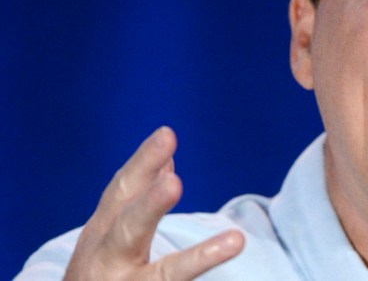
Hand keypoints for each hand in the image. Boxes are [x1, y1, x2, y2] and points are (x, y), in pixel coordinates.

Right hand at [63, 126, 244, 279]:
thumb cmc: (98, 272)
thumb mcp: (108, 235)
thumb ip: (136, 201)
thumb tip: (167, 162)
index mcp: (101, 234)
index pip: (122, 192)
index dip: (142, 163)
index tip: (167, 134)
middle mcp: (107, 260)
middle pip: (129, 229)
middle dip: (150, 205)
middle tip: (175, 182)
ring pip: (163, 275)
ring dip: (198, 259)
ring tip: (235, 241)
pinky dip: (204, 271)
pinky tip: (236, 259)